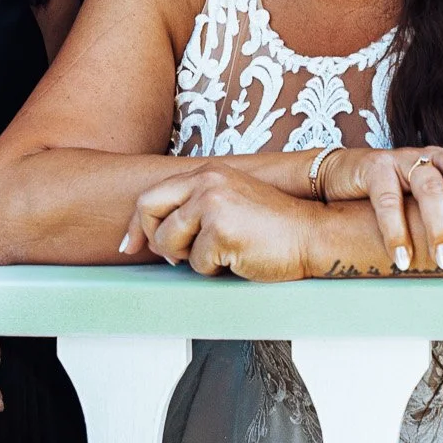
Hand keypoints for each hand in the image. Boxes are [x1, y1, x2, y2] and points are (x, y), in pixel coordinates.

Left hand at [124, 166, 313, 280]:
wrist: (312, 234)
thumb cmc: (275, 225)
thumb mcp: (230, 200)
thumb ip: (196, 205)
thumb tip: (160, 234)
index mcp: (207, 173)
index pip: (152, 195)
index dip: (136, 224)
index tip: (130, 245)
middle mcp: (206, 182)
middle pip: (149, 213)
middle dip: (156, 240)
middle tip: (176, 256)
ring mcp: (212, 205)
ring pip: (170, 244)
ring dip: (191, 258)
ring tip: (222, 252)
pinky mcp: (220, 232)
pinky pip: (197, 265)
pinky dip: (215, 270)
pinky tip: (238, 257)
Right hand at [322, 141, 442, 271]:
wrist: (337, 179)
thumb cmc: (396, 196)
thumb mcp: (430, 202)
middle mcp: (435, 158)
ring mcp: (405, 160)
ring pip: (429, 185)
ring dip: (439, 225)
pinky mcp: (375, 169)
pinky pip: (388, 199)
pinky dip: (396, 230)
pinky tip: (403, 259)